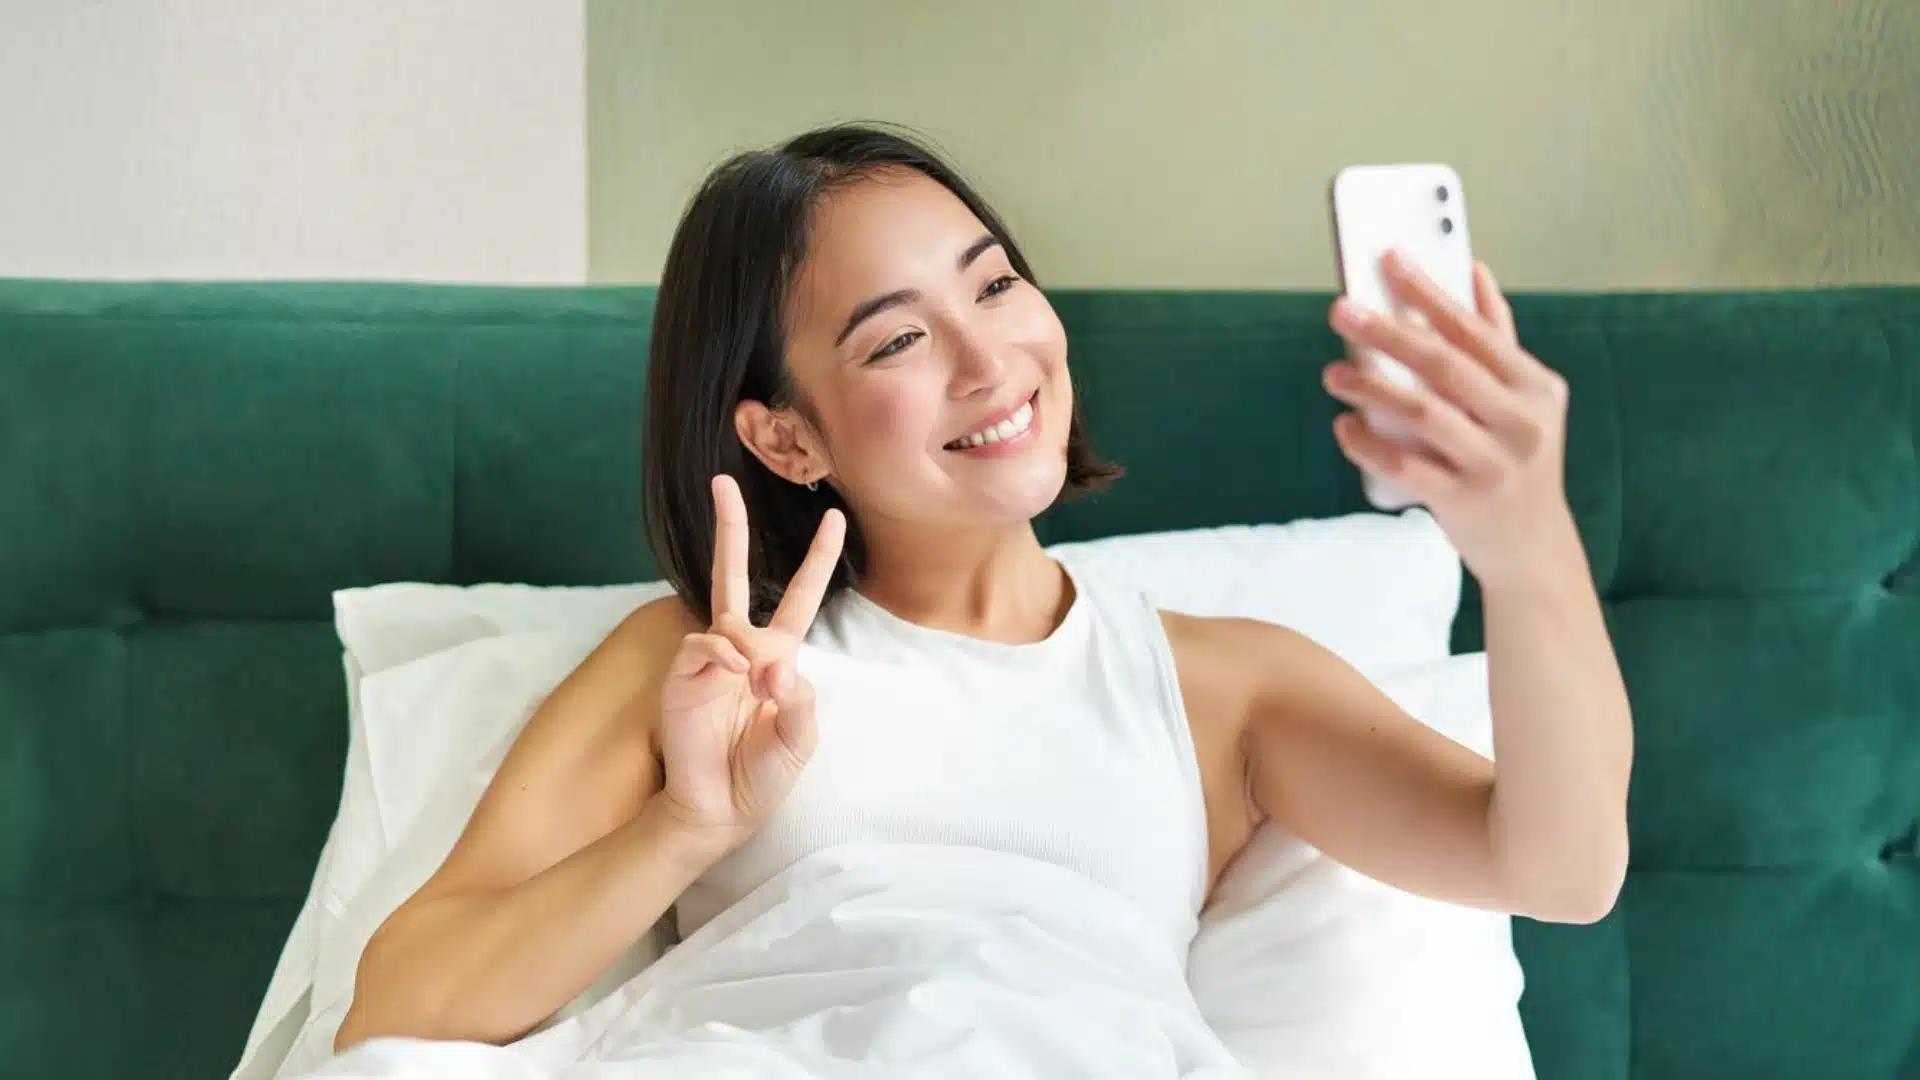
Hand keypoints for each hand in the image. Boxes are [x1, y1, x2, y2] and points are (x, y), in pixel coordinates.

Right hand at [654, 474, 845, 855]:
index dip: (817, 557)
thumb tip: (771, 667)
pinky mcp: (682, 676)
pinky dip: (720, 656)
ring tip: (760, 690)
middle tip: (722, 482)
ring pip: (726, 616)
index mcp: (778, 657)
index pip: (800, 596)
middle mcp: (741, 649)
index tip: (834, 516)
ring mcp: (709, 660)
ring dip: (750, 650)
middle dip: (730, 528)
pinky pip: (702, 646)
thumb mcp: (799, 739)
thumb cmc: (762, 775)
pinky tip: (733, 676)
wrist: (718, 810)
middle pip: (735, 574)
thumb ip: (799, 701)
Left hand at [1324, 251, 1582, 591]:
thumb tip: (1474, 270)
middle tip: (1341, 311)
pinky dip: (1369, 444)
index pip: (1474, 329)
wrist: (1532, 546)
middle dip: (1388, 332)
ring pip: (1422, 413)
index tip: (1389, 259)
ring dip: (1371, 388)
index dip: (1429, 292)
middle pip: (1445, 365)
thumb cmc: (1516, 460)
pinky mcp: (1464, 501)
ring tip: (1332, 373)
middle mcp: (1522, 422)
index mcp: (1535, 386)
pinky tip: (1344, 427)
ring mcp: (1495, 464)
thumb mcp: (1523, 399)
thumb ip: (1497, 337)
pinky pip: (1405, 465)